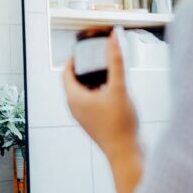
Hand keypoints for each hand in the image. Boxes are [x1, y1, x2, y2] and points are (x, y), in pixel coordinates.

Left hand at [64, 29, 137, 157]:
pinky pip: (90, 101)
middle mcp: (75, 108)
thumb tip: (112, 39)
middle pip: (74, 82)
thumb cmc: (120, 124)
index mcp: (74, 98)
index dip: (73, 59)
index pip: (66, 73)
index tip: (83, 50)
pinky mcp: (93, 122)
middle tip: (96, 58)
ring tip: (106, 70)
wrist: (127, 153)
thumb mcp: (119, 88)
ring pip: (83, 92)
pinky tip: (113, 89)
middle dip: (84, 68)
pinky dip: (97, 92)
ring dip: (92, 80)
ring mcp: (83, 116)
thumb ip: (116, 62)